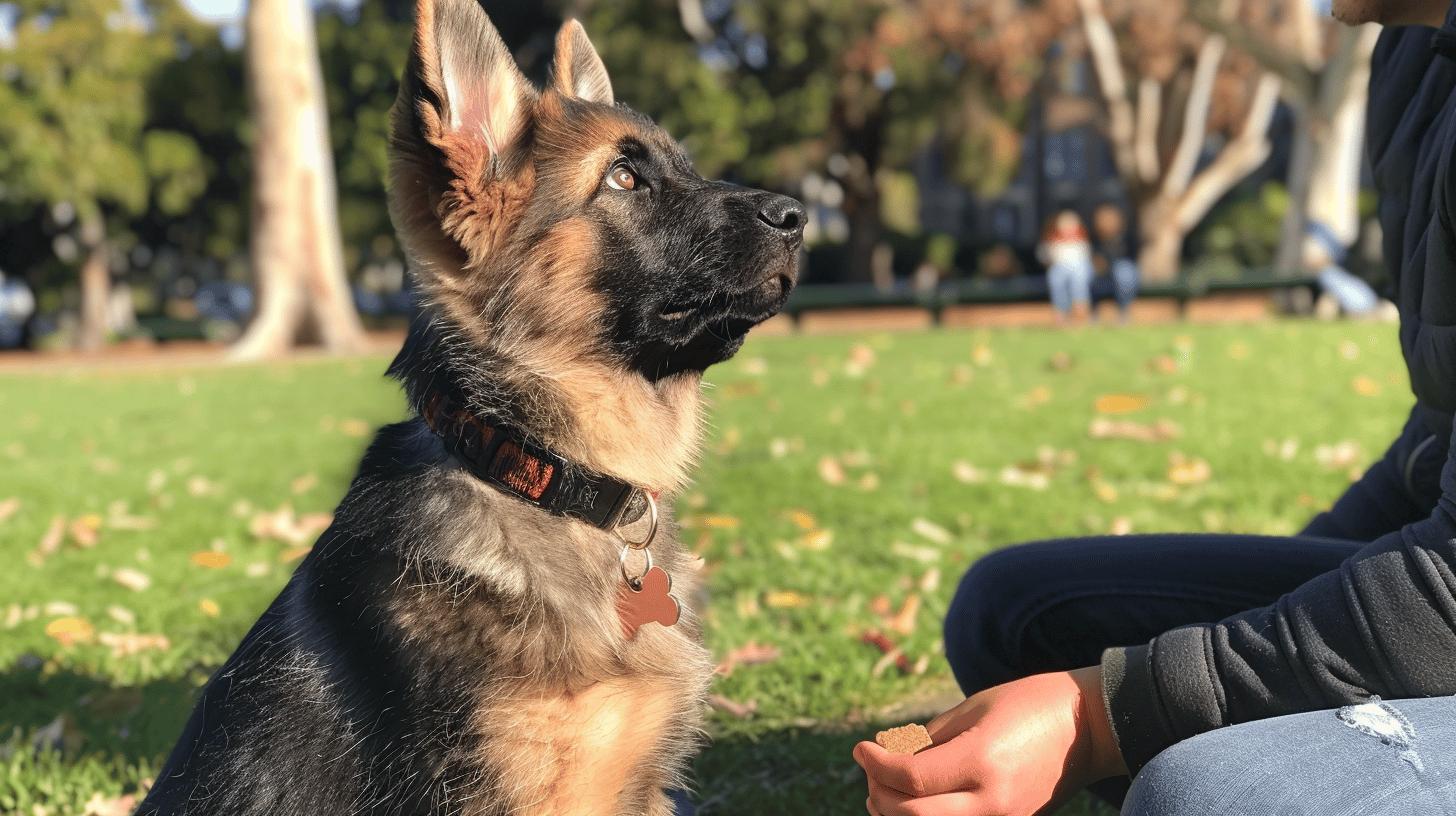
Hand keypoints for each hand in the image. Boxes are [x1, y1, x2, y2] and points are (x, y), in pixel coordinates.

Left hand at [852, 666, 1125, 815]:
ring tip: (885, 787)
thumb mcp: (973, 708)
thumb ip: (928, 737)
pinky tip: (914, 799)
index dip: (875, 764)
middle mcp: (992, 799)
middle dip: (879, 793)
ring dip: (897, 813)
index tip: (860, 747)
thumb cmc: (1029, 704)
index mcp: (982, 760)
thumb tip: (884, 754)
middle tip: (870, 768)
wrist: (1088, 728)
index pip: (910, 779)